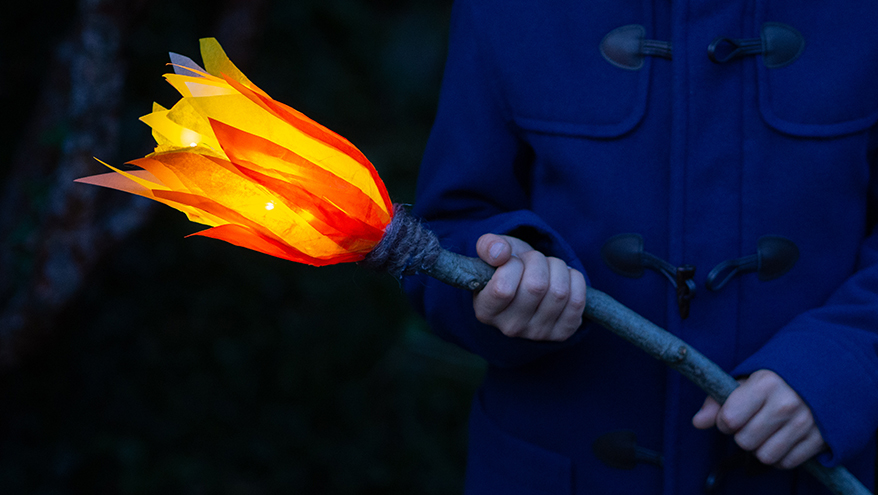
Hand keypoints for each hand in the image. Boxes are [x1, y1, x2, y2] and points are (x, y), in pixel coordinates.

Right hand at [473, 233, 585, 340]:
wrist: (527, 285)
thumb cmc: (507, 267)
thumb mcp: (492, 253)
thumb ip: (488, 246)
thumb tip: (500, 252)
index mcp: (486, 311)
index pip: (503, 289)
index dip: (513, 265)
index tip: (512, 260)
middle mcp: (510, 327)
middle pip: (537, 287)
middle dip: (538, 261)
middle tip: (533, 260)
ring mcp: (537, 333)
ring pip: (559, 292)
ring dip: (557, 268)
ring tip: (548, 268)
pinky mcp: (562, 332)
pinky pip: (577, 302)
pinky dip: (575, 280)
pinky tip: (564, 277)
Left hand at [692, 369, 825, 468]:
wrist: (824, 374)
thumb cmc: (776, 379)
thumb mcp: (746, 380)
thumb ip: (717, 401)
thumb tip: (697, 422)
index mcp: (765, 384)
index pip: (729, 419)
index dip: (725, 421)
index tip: (732, 414)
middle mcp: (786, 404)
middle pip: (745, 441)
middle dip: (742, 435)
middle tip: (751, 422)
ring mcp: (806, 423)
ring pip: (765, 456)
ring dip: (760, 448)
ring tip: (766, 431)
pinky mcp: (820, 439)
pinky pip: (786, 463)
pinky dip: (779, 457)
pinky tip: (781, 439)